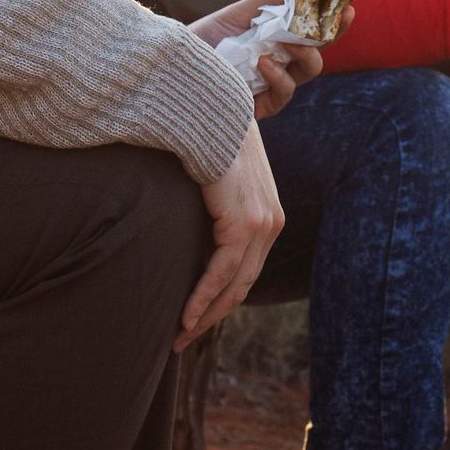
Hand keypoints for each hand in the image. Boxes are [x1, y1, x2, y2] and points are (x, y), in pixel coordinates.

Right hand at [178, 122, 284, 351]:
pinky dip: (201, 299)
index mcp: (267, 215)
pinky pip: (221, 273)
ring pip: (232, 286)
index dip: (219, 298)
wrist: (212, 110)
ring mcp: (261, 225)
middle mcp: (270, 224)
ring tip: (179, 337)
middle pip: (241, 285)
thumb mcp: (217, 176)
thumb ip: (214, 203)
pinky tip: (184, 317)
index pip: (244, 269)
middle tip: (182, 338)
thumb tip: (192, 220)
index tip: (194, 318)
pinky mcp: (244, 224)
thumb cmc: (206, 138)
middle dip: (211, 316)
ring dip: (204, 316)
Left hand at [189, 0, 335, 120]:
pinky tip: (263, 63)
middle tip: (343, 15)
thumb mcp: (237, 14)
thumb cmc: (202, 41)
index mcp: (274, 37)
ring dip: (305, 53)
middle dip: (334, 32)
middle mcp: (278, 60)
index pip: (310, 26)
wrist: (173, 68)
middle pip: (318, 48)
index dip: (332, 15)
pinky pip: (286, 91)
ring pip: (309, 69)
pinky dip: (279, 76)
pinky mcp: (262, 106)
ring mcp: (271, 84)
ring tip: (287, 43)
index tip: (348, 0)